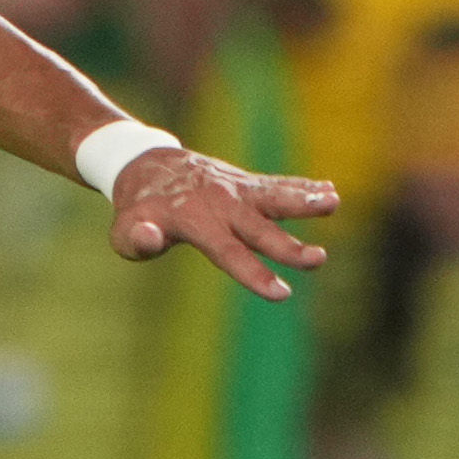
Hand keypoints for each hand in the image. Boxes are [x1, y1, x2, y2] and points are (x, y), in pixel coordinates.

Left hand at [106, 145, 336, 303]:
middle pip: (258, 229)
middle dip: (288, 247)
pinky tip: (330, 190)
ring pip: (274, 196)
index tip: (282, 293)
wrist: (146, 165)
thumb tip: (151, 237)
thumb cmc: (137, 210)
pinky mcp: (245, 182)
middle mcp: (220, 204)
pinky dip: (302, 186)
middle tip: (318, 260)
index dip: (255, 273)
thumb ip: (137, 240)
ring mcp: (236, 189)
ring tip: (334, 201)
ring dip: (303, 199)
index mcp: (194, 222)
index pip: (228, 252)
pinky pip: (276, 184)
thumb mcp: (124, 231)